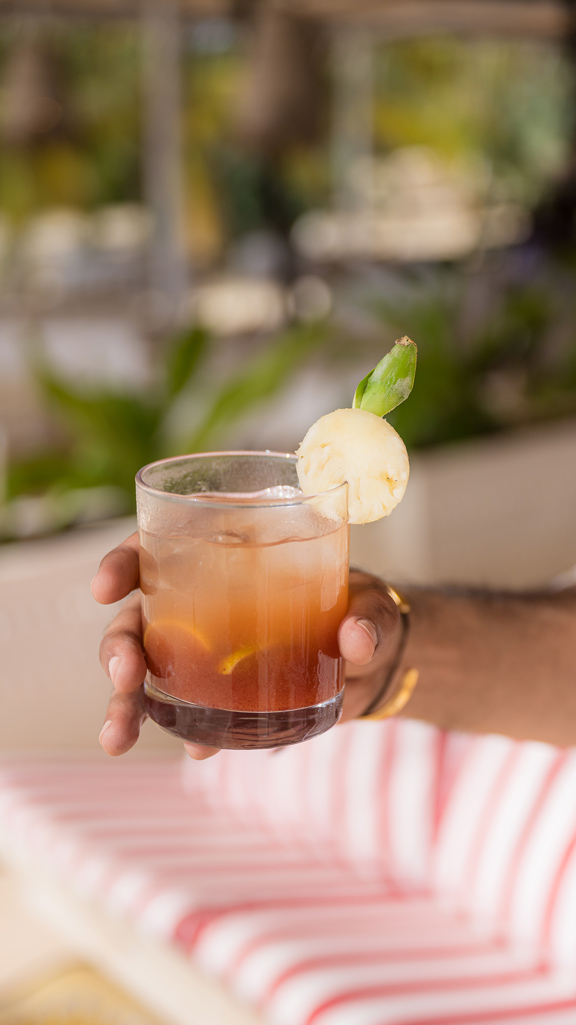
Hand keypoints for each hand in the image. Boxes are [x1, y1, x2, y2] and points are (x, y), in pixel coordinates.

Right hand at [92, 535, 401, 758]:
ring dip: (125, 704)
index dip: (124, 561)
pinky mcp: (222, 693)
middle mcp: (203, 601)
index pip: (158, 546)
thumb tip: (355, 639)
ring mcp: (207, 652)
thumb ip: (370, 618)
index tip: (106, 587)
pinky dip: (186, 732)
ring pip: (147, 672)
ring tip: (118, 738)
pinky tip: (197, 748)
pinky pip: (188, 712)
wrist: (378, 666)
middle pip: (138, 617)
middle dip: (117, 647)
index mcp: (229, 554)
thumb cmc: (367, 612)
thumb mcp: (374, 605)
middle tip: (124, 674)